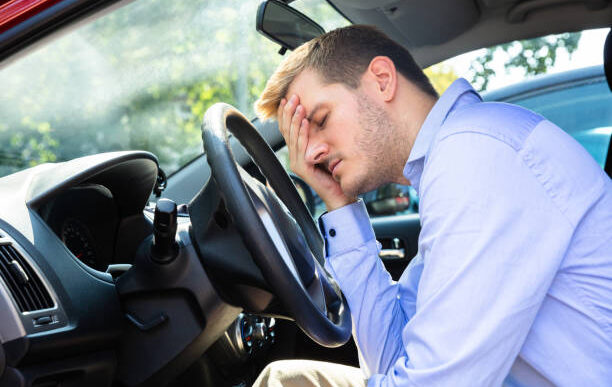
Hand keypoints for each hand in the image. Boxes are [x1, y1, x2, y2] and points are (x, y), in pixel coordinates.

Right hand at [278, 95, 354, 210]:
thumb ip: (318, 139)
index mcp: (298, 153)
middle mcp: (295, 158)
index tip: (286, 99)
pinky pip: (302, 146)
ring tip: (298, 105)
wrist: (340, 194)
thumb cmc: (335, 173)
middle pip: (287, 131)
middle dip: (289, 112)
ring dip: (296, 119)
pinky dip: (304, 133)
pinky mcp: (303, 168)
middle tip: (292, 97)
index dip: (285, 114)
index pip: (288, 130)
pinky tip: (306, 121)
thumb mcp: (325, 150)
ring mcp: (297, 163)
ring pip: (293, 137)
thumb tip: (316, 119)